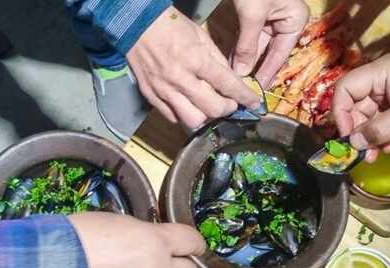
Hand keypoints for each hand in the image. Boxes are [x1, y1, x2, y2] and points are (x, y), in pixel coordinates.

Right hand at [127, 6, 260, 127]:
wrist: (135, 24)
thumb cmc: (171, 26)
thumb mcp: (201, 36)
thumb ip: (218, 60)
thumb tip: (232, 80)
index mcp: (196, 60)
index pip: (227, 85)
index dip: (244, 97)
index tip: (254, 103)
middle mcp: (180, 79)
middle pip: (212, 109)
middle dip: (227, 109)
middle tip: (230, 104)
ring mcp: (164, 90)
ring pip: (192, 120)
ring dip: (206, 117)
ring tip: (209, 107)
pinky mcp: (151, 96)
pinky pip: (173, 117)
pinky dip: (184, 115)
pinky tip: (189, 106)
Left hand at [231, 0, 309, 86]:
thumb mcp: (252, 15)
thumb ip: (247, 44)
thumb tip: (242, 72)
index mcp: (295, 21)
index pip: (280, 54)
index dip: (268, 73)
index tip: (258, 91)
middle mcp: (285, 21)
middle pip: (269, 52)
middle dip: (255, 69)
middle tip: (244, 88)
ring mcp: (270, 18)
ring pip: (257, 45)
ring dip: (245, 61)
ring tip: (235, 79)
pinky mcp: (255, 14)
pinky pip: (248, 36)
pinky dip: (240, 48)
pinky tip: (232, 63)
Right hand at [332, 52, 389, 161]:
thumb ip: (380, 130)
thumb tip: (354, 143)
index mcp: (383, 71)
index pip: (345, 87)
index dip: (340, 112)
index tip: (347, 136)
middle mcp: (383, 77)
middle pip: (355, 103)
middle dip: (357, 130)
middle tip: (362, 154)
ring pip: (368, 114)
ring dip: (369, 136)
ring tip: (375, 155)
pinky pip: (382, 117)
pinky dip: (382, 133)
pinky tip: (388, 147)